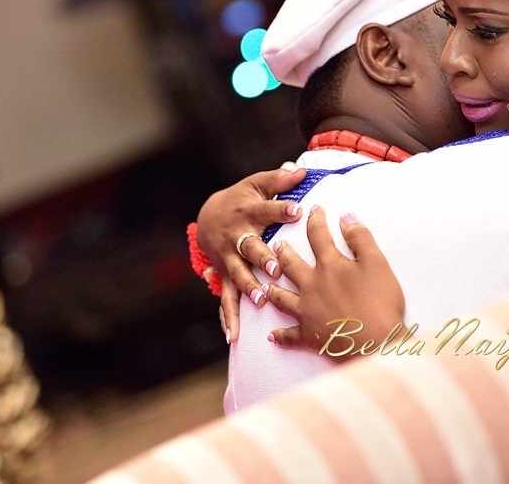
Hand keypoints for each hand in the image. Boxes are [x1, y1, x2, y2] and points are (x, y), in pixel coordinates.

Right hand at [196, 167, 305, 340]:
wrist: (208, 216)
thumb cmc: (243, 200)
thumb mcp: (256, 184)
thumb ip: (278, 180)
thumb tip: (300, 171)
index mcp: (248, 213)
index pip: (266, 210)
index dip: (281, 209)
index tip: (297, 210)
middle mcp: (237, 237)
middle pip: (250, 247)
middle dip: (262, 257)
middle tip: (276, 268)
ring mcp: (229, 259)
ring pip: (238, 274)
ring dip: (248, 287)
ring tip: (260, 299)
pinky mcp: (225, 276)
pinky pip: (226, 299)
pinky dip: (228, 318)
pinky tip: (233, 336)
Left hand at [266, 207, 405, 359]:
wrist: (376, 342)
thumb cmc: (380, 301)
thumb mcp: (377, 263)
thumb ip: (360, 238)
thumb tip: (346, 217)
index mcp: (329, 265)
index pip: (318, 236)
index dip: (316, 220)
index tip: (315, 210)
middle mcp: (311, 286)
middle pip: (291, 264)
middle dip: (283, 251)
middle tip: (277, 243)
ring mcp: (307, 311)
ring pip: (282, 297)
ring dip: (273, 288)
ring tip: (267, 283)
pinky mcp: (309, 335)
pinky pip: (289, 335)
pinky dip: (280, 335)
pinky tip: (272, 335)